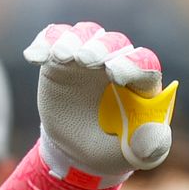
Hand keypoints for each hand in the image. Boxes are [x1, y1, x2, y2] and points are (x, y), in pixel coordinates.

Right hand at [24, 20, 177, 187]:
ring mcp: (88, 56)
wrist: (80, 150)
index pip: (145, 63)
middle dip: (101, 48)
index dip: (132, 64)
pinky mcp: (61, 59)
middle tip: (85, 59)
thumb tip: (155, 134)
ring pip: (85, 34)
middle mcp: (117, 62)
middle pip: (114, 43)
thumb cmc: (114, 149)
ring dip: (72, 41)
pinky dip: (44, 43)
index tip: (116, 73)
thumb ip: (150, 146)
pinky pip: (53, 40)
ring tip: (61, 56)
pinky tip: (34, 57)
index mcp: (142, 83)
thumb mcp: (137, 154)